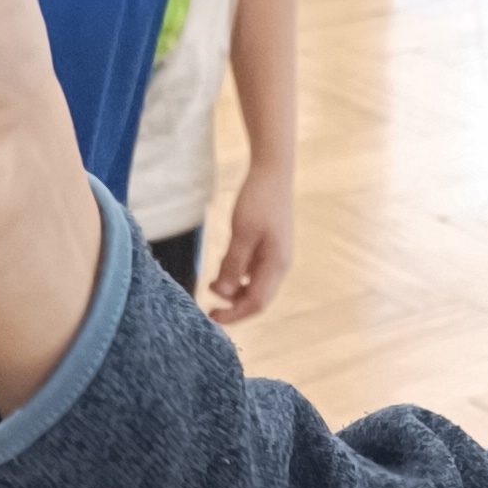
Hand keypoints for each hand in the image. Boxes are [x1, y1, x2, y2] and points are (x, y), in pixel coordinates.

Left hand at [209, 167, 293, 322]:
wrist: (273, 170)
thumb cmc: (258, 199)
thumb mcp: (241, 233)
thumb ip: (232, 266)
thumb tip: (222, 295)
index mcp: (276, 264)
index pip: (256, 303)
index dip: (234, 315)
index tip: (212, 318)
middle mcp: (279, 265)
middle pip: (257, 299)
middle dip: (233, 306)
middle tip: (208, 307)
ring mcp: (276, 256)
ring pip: (254, 286)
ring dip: (233, 291)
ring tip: (210, 284)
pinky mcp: (269, 247)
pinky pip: (253, 271)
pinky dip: (237, 276)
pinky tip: (223, 268)